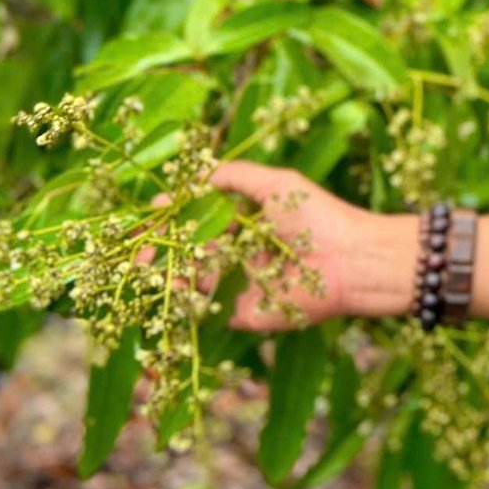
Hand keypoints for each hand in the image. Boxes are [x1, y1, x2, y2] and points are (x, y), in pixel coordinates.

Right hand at [132, 160, 422, 332]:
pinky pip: (204, 309)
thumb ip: (234, 177)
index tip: (146, 217)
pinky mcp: (241, 311)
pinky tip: (175, 289)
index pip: (196, 219)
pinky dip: (183, 301)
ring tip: (154, 271)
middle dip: (158, 251)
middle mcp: (236, 252)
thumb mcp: (276, 184)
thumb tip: (193, 177)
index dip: (169, 219)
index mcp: (244, 222)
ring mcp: (236, 282)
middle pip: (184, 252)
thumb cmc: (318, 217)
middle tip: (138, 253)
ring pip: (187, 280)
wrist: (350, 261)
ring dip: (166, 275)